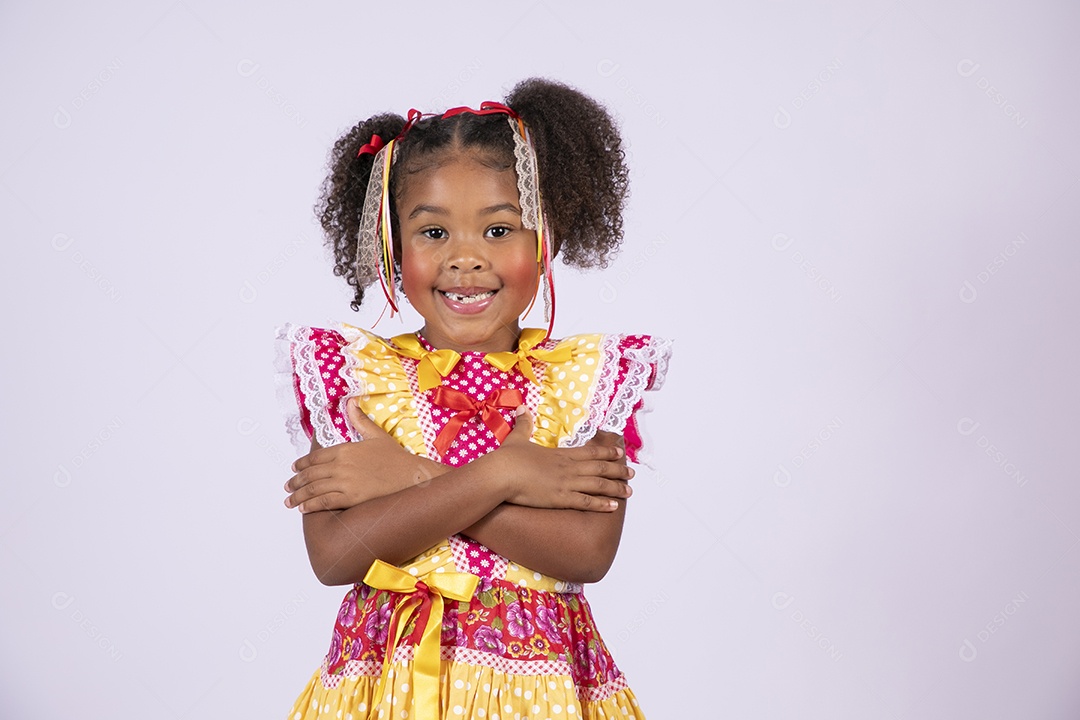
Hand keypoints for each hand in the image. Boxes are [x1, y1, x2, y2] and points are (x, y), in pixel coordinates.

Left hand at [284, 398, 443, 512]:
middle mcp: (342, 465)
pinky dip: (311, 505)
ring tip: (290, 500)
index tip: (294, 469)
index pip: (315, 457)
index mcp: (345, 449)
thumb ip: (359, 420)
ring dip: (298, 496)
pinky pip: (325, 502)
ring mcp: (345, 482)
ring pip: (314, 489)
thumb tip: (350, 402)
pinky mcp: (351, 498)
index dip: (301, 464)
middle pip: (310, 474)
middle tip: (288, 486)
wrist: (411, 476)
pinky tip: (303, 508)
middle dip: (295, 481)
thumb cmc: (396, 457)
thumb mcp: (376, 435)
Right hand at [486, 408, 633, 511]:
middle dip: (618, 470)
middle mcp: (568, 467)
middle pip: (600, 468)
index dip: (607, 452)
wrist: (501, 474)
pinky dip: (602, 504)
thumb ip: (524, 424)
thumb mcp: (517, 438)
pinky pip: (587, 502)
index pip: (590, 451)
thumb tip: (522, 408)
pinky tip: (614, 506)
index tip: (620, 453)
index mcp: (560, 454)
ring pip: (598, 485)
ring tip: (629, 490)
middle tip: (632, 473)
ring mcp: (566, 483)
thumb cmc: (507, 458)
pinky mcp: (561, 498)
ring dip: (616, 487)